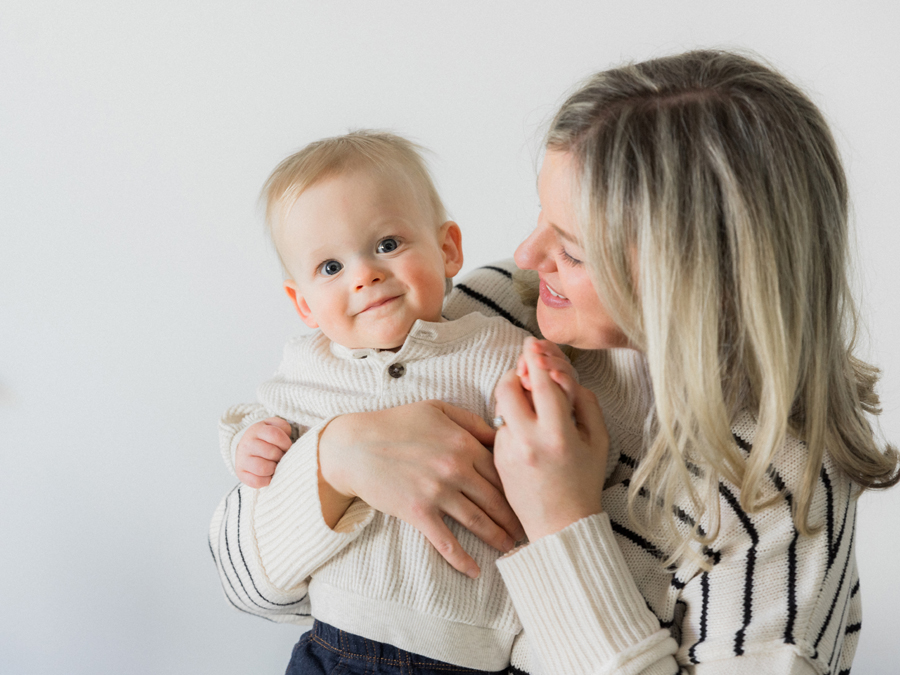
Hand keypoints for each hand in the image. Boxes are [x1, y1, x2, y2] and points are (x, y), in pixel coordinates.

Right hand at [235, 417, 292, 487]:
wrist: (246, 447)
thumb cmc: (266, 438)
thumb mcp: (274, 426)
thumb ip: (283, 427)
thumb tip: (286, 442)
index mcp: (256, 430)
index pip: (275, 435)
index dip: (286, 443)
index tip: (287, 447)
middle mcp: (247, 444)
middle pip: (271, 453)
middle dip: (281, 457)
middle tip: (281, 458)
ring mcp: (242, 459)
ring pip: (263, 468)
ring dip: (274, 469)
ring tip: (275, 466)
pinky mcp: (241, 473)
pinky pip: (256, 481)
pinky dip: (266, 481)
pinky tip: (269, 475)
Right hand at [318, 400, 525, 578]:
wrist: (354, 446)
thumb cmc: (395, 423)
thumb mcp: (437, 409)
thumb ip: (471, 420)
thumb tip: (500, 432)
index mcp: (463, 443)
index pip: (502, 468)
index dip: (518, 485)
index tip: (530, 497)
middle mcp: (455, 469)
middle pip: (496, 498)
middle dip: (515, 516)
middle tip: (530, 529)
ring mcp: (437, 492)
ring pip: (478, 521)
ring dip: (498, 538)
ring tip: (512, 548)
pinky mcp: (418, 512)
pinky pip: (446, 542)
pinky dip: (463, 559)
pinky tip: (475, 571)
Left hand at [494, 342, 607, 540]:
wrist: (560, 525)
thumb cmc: (583, 481)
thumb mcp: (598, 440)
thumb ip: (583, 401)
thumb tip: (561, 374)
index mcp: (557, 433)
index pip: (541, 381)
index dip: (536, 357)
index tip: (533, 343)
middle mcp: (527, 440)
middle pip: (507, 386)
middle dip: (516, 373)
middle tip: (527, 372)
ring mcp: (507, 450)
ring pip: (501, 405)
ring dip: (512, 396)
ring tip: (531, 403)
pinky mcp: (495, 459)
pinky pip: (499, 426)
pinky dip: (511, 420)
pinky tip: (526, 430)